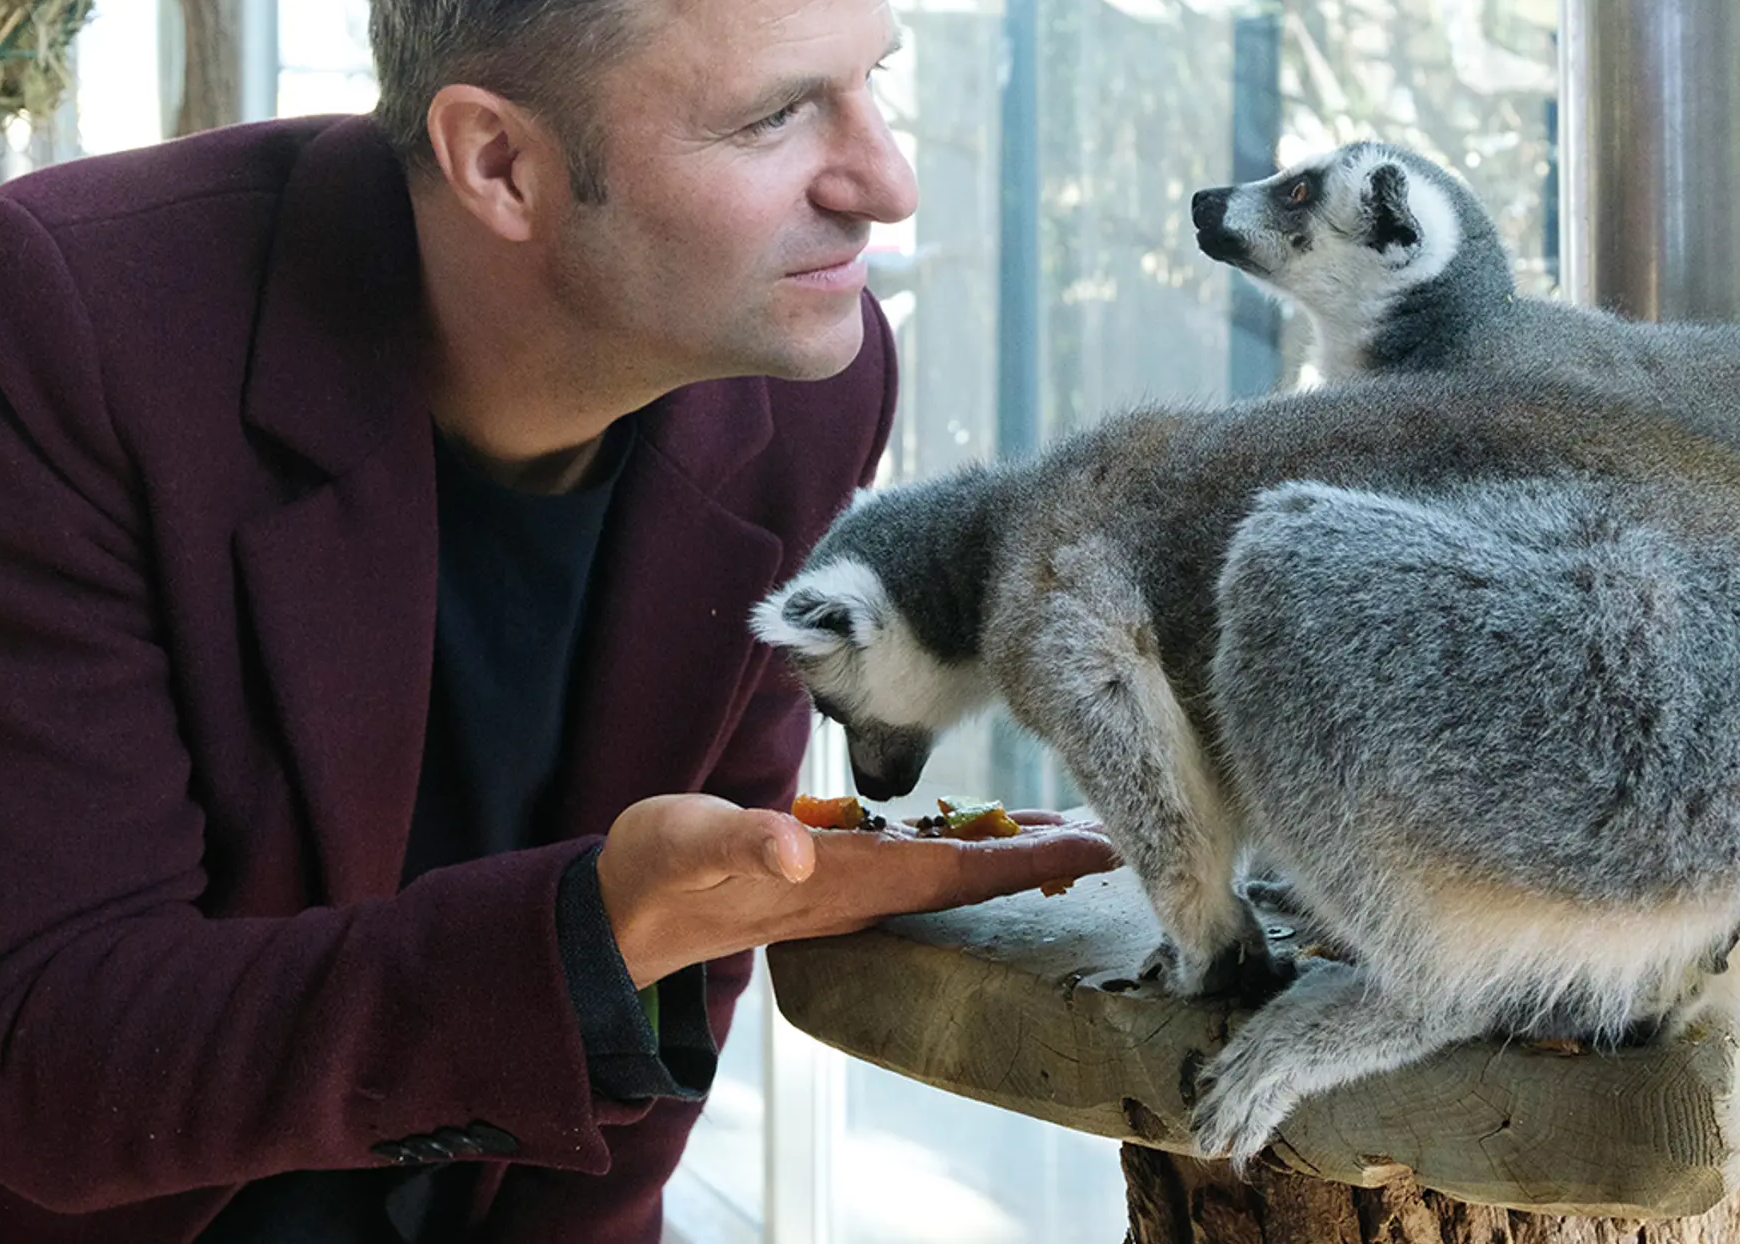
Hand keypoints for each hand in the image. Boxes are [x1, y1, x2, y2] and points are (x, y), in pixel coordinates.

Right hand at [595, 795, 1120, 986]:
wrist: (622, 908)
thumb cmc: (657, 869)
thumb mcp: (688, 843)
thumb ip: (741, 842)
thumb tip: (794, 844)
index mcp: (843, 881)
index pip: (960, 870)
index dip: (1032, 858)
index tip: (1100, 848)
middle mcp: (861, 892)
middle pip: (976, 876)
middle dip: (1047, 857)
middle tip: (1117, 836)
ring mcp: (851, 889)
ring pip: (954, 873)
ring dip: (1015, 853)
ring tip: (1074, 833)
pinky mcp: (834, 876)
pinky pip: (920, 865)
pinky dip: (967, 848)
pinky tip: (985, 831)